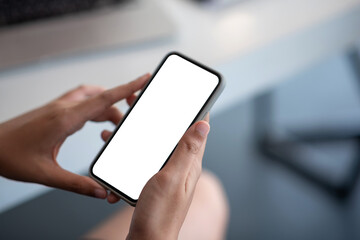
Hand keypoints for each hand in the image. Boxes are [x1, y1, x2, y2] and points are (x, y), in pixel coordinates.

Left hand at [0, 73, 149, 199]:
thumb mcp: (45, 174)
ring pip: (92, 99)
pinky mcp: (54, 110)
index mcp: (65, 120)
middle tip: (133, 117)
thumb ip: (76, 184)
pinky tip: (95, 119)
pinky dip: (95, 106)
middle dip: (123, 103)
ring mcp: (58, 107)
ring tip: (115, 125)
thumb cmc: (10, 156)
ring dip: (107, 107)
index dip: (127, 88)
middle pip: (102, 99)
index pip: (104, 99)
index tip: (144, 79)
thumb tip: (100, 192)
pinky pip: (82, 101)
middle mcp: (63, 108)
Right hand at [127, 115, 209, 239]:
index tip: (195, 95)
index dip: (199, 111)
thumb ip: (187, 151)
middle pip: (179, 135)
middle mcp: (182, 168)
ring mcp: (169, 174)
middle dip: (170, 117)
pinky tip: (131, 149)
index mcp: (190, 164)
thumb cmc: (159, 215)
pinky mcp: (156, 182)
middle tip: (159, 103)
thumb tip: (204, 125)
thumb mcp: (173, 178)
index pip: (199, 132)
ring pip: (162, 146)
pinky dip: (141, 150)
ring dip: (152, 132)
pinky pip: (150, 159)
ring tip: (141, 120)